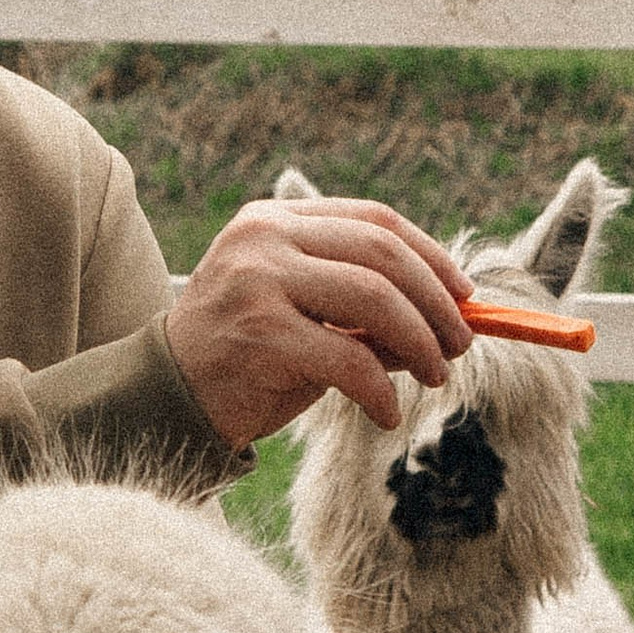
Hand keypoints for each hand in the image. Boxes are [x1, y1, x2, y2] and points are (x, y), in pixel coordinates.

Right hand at [166, 193, 472, 449]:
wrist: (168, 398)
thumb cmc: (246, 357)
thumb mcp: (306, 316)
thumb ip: (365, 310)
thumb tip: (450, 321)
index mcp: (275, 220)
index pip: (375, 221)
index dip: (431, 256)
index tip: (465, 295)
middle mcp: (264, 238)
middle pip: (382, 253)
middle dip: (435, 302)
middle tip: (461, 344)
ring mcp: (258, 281)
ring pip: (374, 298)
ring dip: (420, 342)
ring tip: (437, 375)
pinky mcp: (260, 334)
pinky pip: (350, 359)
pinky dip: (381, 390)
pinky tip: (386, 412)